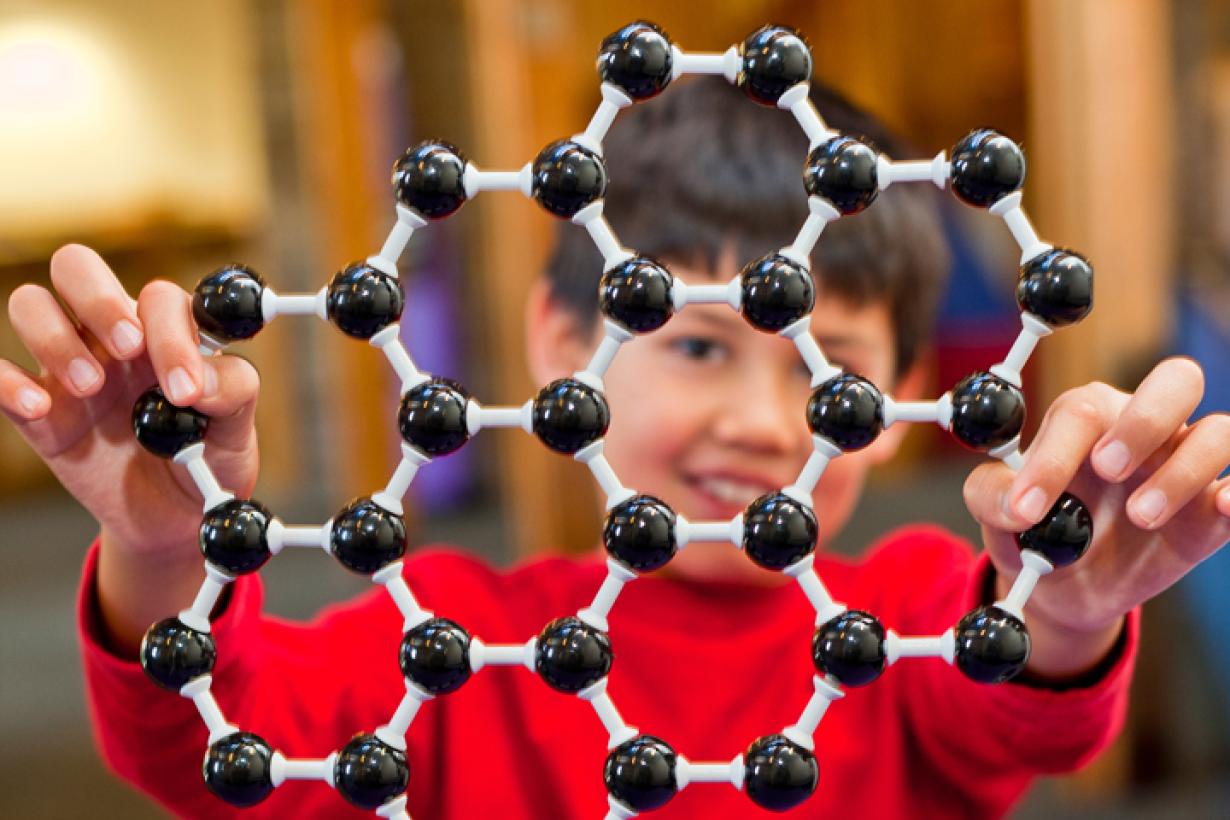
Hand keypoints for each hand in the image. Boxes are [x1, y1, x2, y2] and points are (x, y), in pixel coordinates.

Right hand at [1, 244, 261, 649]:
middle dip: (97, 299)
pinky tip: (40, 409)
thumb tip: (198, 377)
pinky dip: (8, 382)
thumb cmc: (210, 458)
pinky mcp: (39, 409)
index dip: (170, 333)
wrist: (176, 518)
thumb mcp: (238, 429)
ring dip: (55, 338)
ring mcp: (71, 365)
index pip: (157, 297)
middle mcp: (115, 336)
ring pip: (30, 304)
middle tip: (127, 349)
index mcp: (170, 329)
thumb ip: (232, 390)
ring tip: (90, 387)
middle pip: (76, 267)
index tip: (184, 388)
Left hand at [963, 357, 1229, 677]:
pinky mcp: (1213, 510)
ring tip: (1140, 516)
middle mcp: (1144, 428)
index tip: (1027, 508)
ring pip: (1218, 432)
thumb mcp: (998, 515)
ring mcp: (1185, 463)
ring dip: (1184, 471)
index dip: (1053, 457)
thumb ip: (990, 497)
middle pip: (1176, 381)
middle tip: (1107, 468)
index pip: (1080, 413)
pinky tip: (1220, 507)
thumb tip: (1016, 505)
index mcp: (1085, 417)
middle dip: (1145, 421)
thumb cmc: (1032, 532)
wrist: (1066, 587)